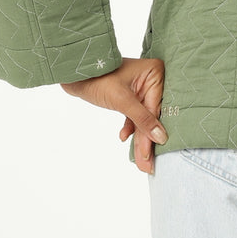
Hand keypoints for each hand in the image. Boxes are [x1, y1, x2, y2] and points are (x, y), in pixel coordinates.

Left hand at [61, 57, 167, 174]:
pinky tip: (124, 136)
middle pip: (152, 115)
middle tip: (147, 165)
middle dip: (147, 140)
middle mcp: (152, 78)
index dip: (153, 132)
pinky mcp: (132, 95)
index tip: (152, 153)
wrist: (75, 72)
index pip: (156, 108)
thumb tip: (161, 138)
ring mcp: (142, 87)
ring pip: (144, 118)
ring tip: (140, 161)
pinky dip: (130, 127)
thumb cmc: (98, 78)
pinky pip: (135, 115)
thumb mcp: (121, 100)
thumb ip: (142, 119)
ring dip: (139, 138)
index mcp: (155, 72)